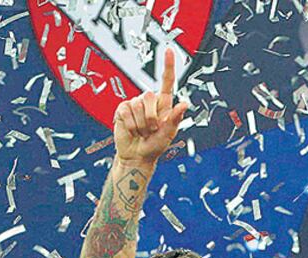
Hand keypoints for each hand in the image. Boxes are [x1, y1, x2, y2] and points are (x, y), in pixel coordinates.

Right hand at [113, 49, 189, 166]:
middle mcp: (149, 102)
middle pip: (149, 96)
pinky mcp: (123, 109)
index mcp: (163, 105)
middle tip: (151, 130)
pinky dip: (131, 125)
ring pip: (138, 105)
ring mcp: (135, 104)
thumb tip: (184, 104)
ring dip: (141, 124)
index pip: (166, 82)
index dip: (167, 65)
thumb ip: (175, 118)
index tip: (169, 50)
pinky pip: (127, 112)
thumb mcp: (168, 134)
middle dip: (151, 117)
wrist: (137, 155)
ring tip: (142, 131)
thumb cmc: (155, 145)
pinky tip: (132, 130)